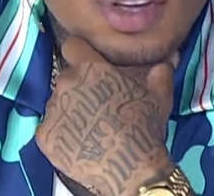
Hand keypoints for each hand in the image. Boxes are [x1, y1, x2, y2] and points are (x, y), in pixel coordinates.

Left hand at [36, 36, 175, 195]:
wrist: (131, 169)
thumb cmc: (144, 126)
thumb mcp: (160, 94)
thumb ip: (160, 69)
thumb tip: (168, 56)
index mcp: (90, 68)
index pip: (73, 46)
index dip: (82, 53)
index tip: (90, 64)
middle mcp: (66, 84)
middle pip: (68, 78)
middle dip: (81, 87)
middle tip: (100, 103)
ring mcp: (53, 111)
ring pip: (59, 103)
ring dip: (72, 110)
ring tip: (92, 126)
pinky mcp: (45, 136)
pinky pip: (51, 128)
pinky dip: (63, 133)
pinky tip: (81, 142)